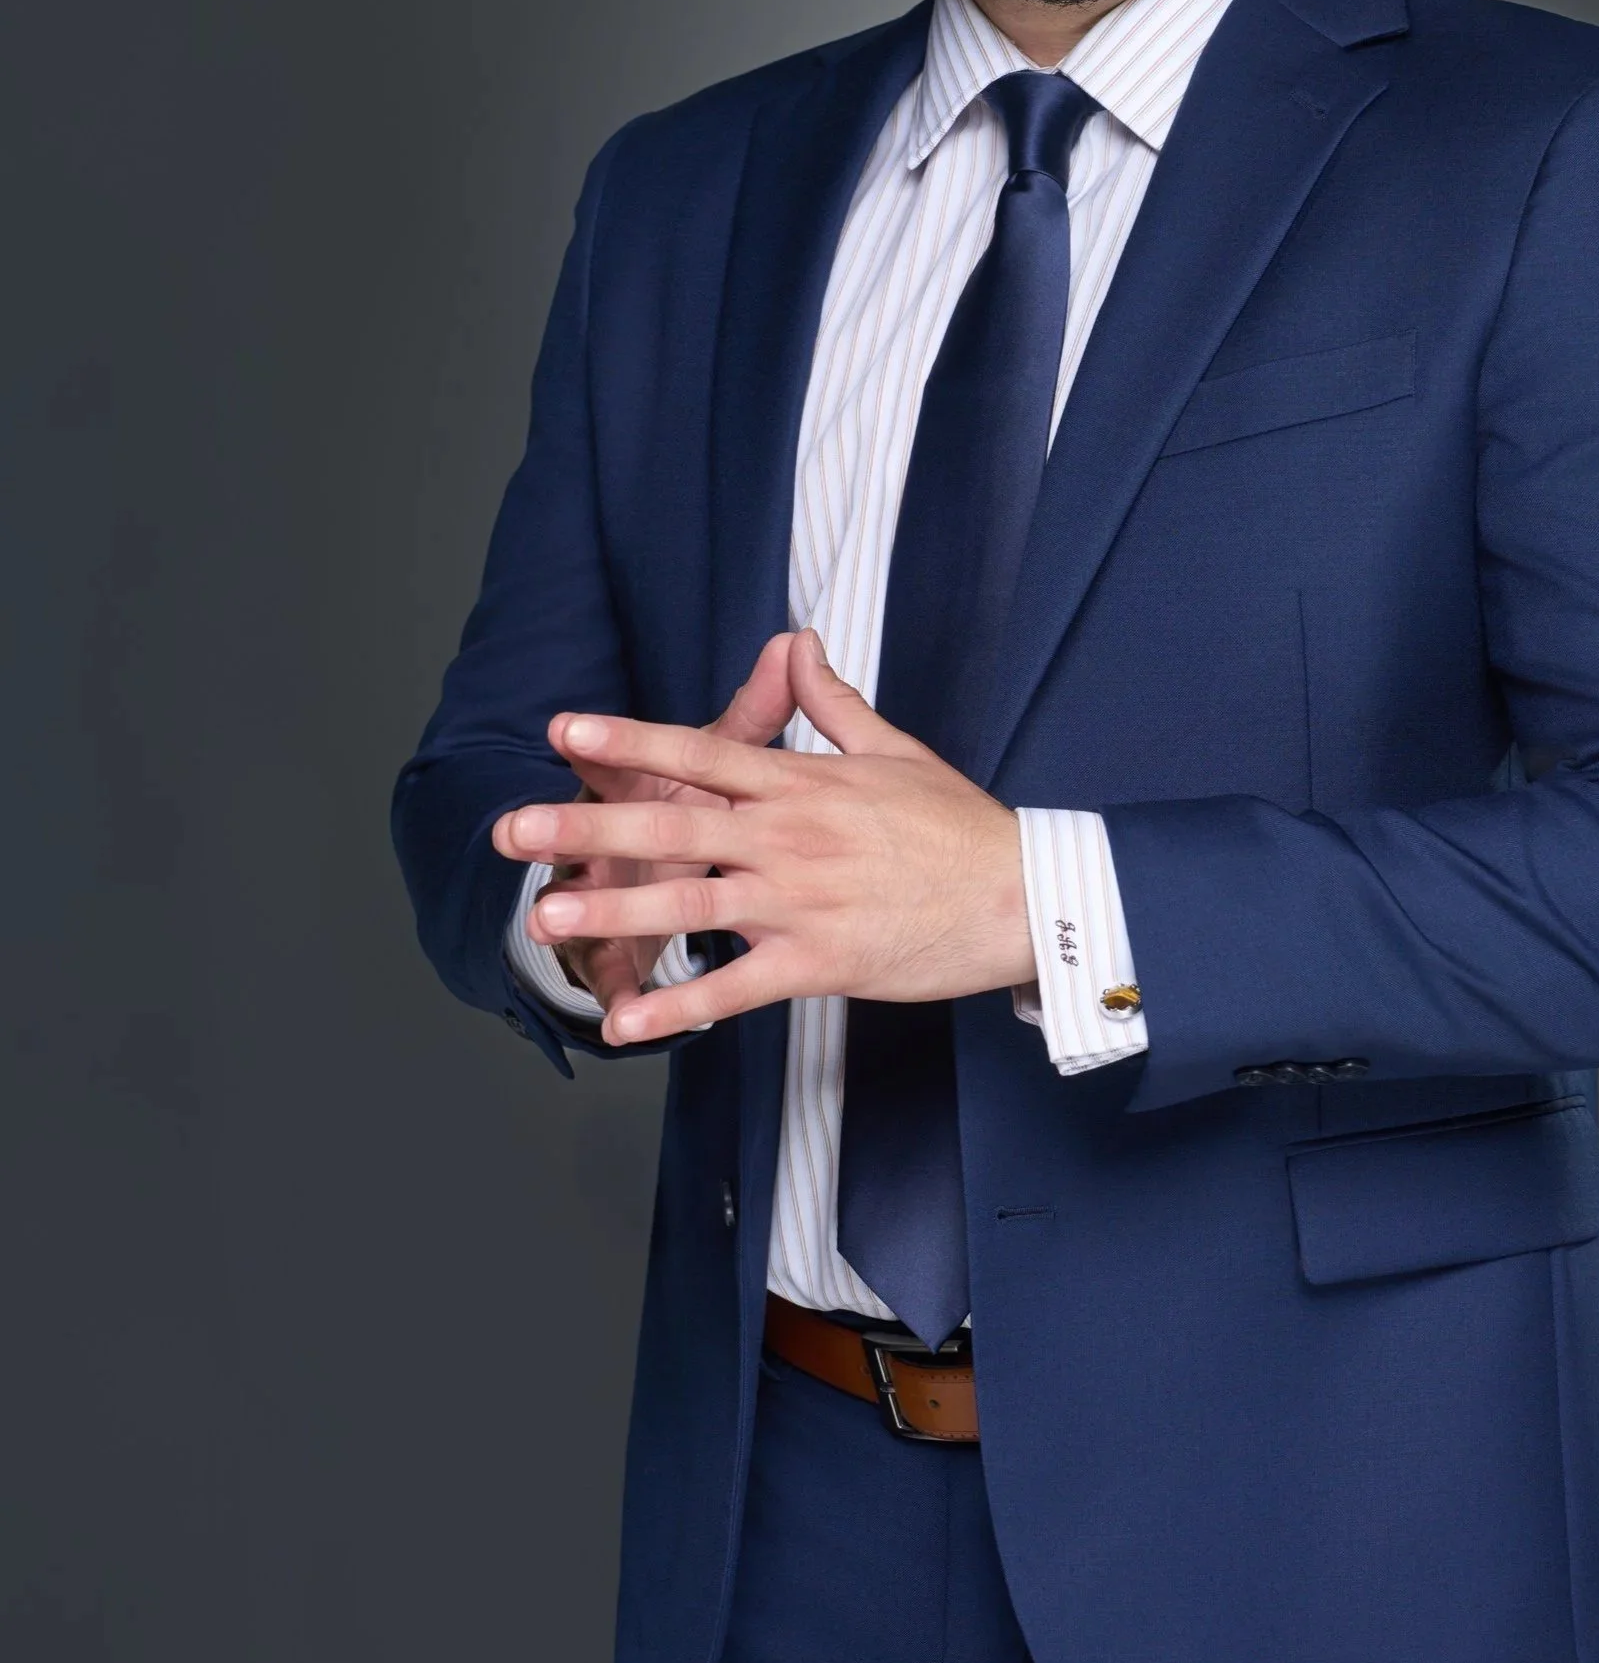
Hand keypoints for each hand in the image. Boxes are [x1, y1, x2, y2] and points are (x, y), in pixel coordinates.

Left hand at [492, 632, 1035, 1042]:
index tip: (564, 729)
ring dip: (614, 912)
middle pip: (674, 822)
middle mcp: (790, 836)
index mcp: (803, 782)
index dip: (628, 739)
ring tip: (546, 919)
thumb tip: (796, 641)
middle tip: (512, 831)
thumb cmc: (958, 825)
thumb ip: (832, 700)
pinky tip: (626, 1022)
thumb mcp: (894, 748)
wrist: (1021, 895)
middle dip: (587, 826)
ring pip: (691, 904)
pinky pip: (735, 988)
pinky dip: (678, 1006)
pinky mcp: (819, 962)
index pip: (701, 751)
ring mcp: (801, 901)